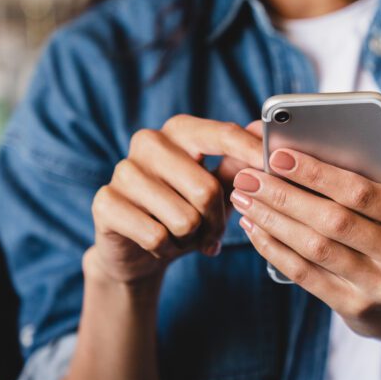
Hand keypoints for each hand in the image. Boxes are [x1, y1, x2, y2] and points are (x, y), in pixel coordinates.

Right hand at [87, 116, 262, 285]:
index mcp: (180, 130)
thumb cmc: (186, 210)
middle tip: (213, 233)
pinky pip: (156, 236)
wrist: (138, 249)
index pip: (222, 134)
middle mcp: (149, 142)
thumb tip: (264, 134)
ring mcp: (123, 170)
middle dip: (216, 221)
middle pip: (206, 188)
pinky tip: (160, 244)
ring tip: (183, 235)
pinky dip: (167, 249)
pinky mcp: (105, 202)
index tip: (275, 167)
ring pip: (183, 218)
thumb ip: (239, 163)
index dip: (251, 152)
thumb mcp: (218, 187)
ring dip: (191, 238)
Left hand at [230, 146, 380, 345]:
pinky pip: (306, 275)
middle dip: (285, 195)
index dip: (318, 173)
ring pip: (315, 248)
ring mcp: (379, 286)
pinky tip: (255, 228)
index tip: (279, 156)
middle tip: (249, 177)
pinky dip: (274, 249)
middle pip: (333, 220)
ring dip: (273, 220)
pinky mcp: (354, 308)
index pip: (363, 192)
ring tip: (244, 199)